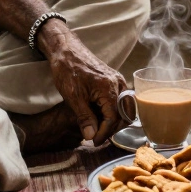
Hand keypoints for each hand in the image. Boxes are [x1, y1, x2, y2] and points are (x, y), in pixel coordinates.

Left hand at [39, 21, 128, 143]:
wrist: (65, 50)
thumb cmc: (67, 70)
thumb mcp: (73, 97)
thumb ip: (84, 118)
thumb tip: (91, 137)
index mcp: (109, 87)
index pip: (114, 118)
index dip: (104, 133)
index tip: (93, 141)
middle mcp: (118, 83)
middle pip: (124, 114)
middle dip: (112, 128)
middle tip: (96, 136)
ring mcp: (118, 80)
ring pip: (125, 107)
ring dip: (114, 120)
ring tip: (98, 128)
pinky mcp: (114, 80)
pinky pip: (121, 99)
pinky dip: (114, 111)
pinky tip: (100, 116)